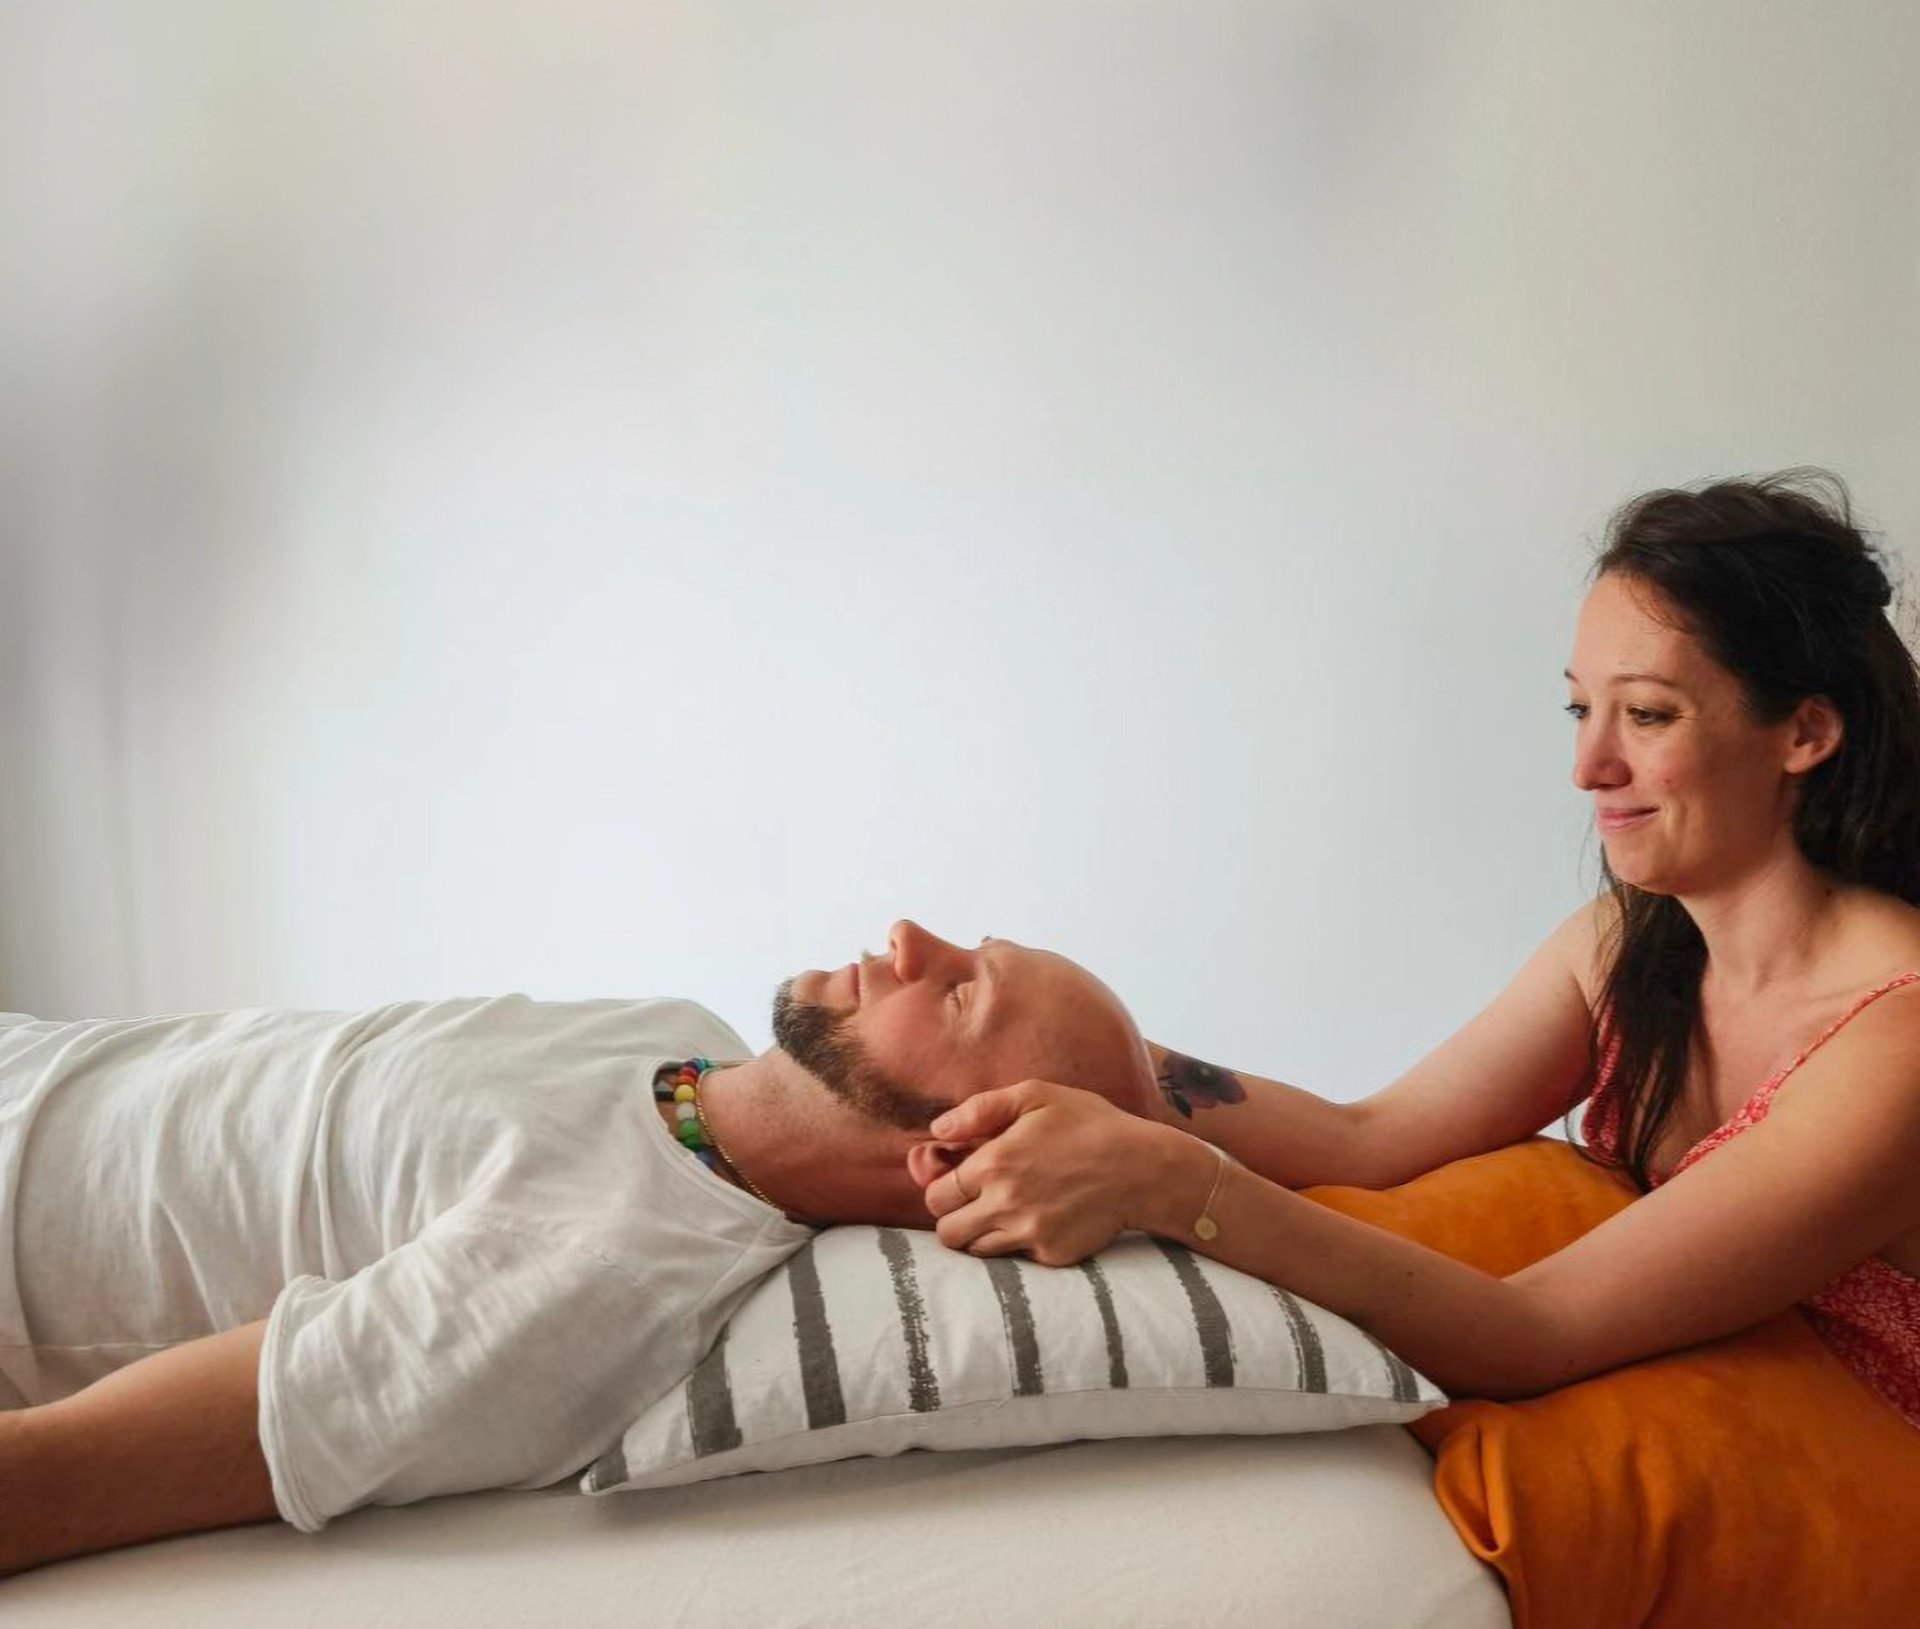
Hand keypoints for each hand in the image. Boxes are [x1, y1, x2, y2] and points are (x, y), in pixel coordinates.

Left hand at [915, 1079, 1190, 1266]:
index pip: (936, 1195)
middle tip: (977, 1202)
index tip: (961, 1181)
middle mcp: (1005, 1204)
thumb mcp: (1035, 1096)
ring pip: (976, 1252)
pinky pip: (1016, 1259)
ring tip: (1007, 1211)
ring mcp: (1029, 1234)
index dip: (943, 1188)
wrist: (1144, 1168)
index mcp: (993, 1163)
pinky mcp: (1052, 1255)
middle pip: (947, 1233)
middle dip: (955, 1218)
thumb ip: (979, 1109)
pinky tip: (1041, 1219)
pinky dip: (1020, 1244)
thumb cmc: (1089, 1124)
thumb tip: (937, 1130)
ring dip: (982, 1234)